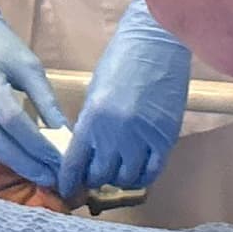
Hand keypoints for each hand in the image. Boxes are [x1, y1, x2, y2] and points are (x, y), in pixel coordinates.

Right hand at [0, 0, 67, 189]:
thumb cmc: (2, 46)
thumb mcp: (29, 67)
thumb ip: (45, 100)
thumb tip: (65, 133)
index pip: (14, 121)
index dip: (37, 144)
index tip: (59, 161)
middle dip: (26, 164)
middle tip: (52, 179)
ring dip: (16, 163)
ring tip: (42, 175)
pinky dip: (4, 154)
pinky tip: (23, 162)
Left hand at [62, 0, 191, 201]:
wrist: (156, 42)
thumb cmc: (120, 59)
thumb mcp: (95, 92)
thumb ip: (89, 124)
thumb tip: (85, 152)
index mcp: (92, 118)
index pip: (74, 164)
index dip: (68, 182)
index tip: (66, 190)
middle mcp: (116, 133)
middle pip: (99, 176)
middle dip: (92, 180)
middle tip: (92, 177)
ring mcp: (143, 137)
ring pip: (125, 178)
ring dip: (117, 179)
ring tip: (115, 171)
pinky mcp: (166, 137)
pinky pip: (152, 172)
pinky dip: (142, 176)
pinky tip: (137, 171)